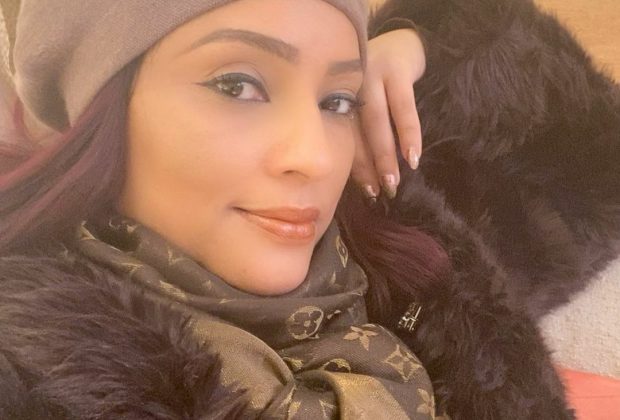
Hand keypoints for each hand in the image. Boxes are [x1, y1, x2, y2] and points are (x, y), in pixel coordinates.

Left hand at [352, 28, 425, 201]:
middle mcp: (348, 87)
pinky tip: (412, 155)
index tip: (368, 191)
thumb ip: (361, 131)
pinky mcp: (395, 69)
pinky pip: (403, 106)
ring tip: (394, 181)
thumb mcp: (366, 104)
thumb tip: (368, 179)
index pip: (344, 139)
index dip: (356, 167)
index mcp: (336, 99)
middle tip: (378, 192)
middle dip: (367, 165)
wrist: (403, 42)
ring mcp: (370, 76)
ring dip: (385, 154)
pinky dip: (408, 133)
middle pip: (356, 132)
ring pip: (376, 121)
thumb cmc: (381, 84)